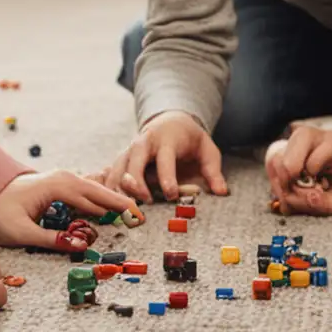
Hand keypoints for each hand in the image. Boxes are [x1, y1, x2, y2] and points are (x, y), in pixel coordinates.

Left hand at [0, 169, 135, 247]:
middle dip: (121, 203)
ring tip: (131, 213)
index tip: (135, 218)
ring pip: (95, 190)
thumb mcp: (22, 233)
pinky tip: (111, 207)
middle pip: (100, 191)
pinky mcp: (61, 185)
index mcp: (59, 186)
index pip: (95, 199)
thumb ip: (52, 240)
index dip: (116, 209)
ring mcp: (64, 179)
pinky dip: (101, 198)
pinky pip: (87, 191)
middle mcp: (65, 178)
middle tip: (141, 217)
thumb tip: (82, 247)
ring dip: (112, 201)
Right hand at [105, 111, 229, 200]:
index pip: (165, 159)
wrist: (171, 120)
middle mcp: (144, 143)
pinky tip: (109, 206)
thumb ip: (214, 172)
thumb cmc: (191, 139)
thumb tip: (222, 192)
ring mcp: (130, 150)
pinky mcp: (121, 158)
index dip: (167, 178)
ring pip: (118, 169)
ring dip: (120, 190)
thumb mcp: (208, 151)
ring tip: (126, 210)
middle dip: (136, 184)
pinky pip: (110, 174)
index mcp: (167, 140)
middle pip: (134, 162)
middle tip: (144, 204)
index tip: (171, 195)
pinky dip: (108, 189)